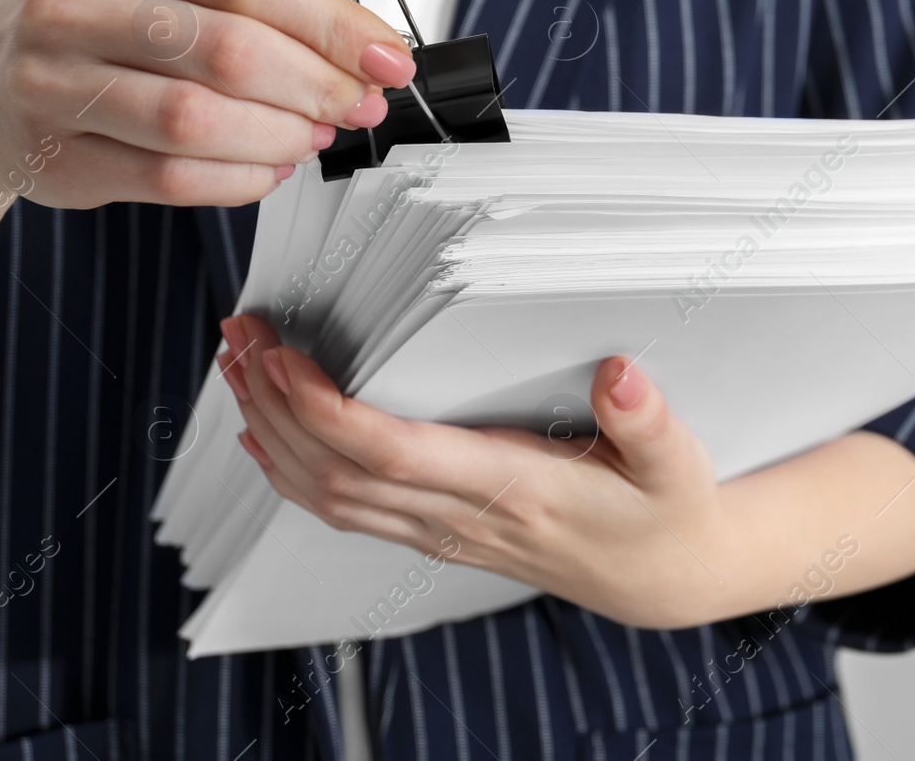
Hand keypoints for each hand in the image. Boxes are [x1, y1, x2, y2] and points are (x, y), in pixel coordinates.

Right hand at [0, 0, 429, 227]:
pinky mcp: (56, 157)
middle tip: (361, 105)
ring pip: (199, 123)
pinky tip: (268, 167)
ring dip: (282, 138)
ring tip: (315, 134)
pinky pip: (171, 180)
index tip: (392, 59)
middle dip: (318, 88)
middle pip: (228, 53)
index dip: (334, 25)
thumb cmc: (112, 13)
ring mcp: (52, 83)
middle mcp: (72, 4)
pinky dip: (241, 181)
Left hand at [218, 314, 737, 628]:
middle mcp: (464, 519)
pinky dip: (294, 474)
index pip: (395, 456)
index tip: (284, 359)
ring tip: (239, 368)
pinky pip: (347, 511)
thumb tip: (620, 372)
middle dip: (276, 407)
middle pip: (339, 473)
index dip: (328, 412)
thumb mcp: (675, 464)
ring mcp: (443, 534)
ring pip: (330, 497)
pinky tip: (268, 437)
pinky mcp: (437, 535)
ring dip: (273, 435)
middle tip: (241, 337)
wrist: (660, 577)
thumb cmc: (664, 512)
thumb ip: (647, 419)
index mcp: (514, 490)